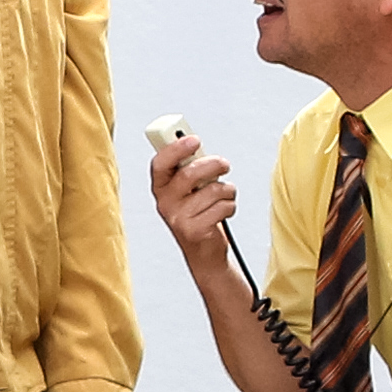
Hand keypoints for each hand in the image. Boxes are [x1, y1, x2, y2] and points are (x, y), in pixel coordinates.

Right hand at [145, 132, 240, 272]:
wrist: (204, 251)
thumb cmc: (198, 213)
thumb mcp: (189, 188)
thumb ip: (188, 166)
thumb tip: (194, 144)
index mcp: (161, 187)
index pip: (160, 163)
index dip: (176, 148)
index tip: (194, 139)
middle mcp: (165, 203)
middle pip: (189, 174)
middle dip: (213, 165)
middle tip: (224, 164)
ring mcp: (178, 218)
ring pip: (212, 191)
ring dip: (227, 190)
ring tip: (223, 196)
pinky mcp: (195, 231)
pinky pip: (222, 207)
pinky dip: (230, 206)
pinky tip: (223, 212)